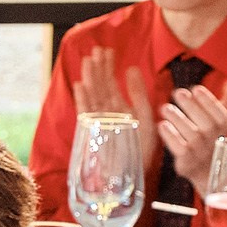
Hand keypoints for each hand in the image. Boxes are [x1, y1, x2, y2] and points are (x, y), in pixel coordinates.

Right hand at [74, 48, 161, 175]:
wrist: (131, 177)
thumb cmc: (141, 151)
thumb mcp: (146, 117)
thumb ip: (138, 94)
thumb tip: (131, 69)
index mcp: (121, 110)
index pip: (113, 84)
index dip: (109, 68)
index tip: (107, 51)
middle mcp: (107, 114)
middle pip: (100, 87)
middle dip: (98, 69)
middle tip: (96, 50)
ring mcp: (98, 122)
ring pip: (92, 96)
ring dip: (90, 78)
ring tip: (88, 60)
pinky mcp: (91, 132)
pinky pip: (86, 113)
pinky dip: (83, 99)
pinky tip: (80, 85)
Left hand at [157, 78, 226, 186]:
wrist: (208, 172)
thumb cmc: (213, 140)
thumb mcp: (222, 122)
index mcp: (224, 129)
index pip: (221, 114)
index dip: (209, 101)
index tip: (196, 88)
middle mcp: (215, 141)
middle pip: (207, 124)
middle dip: (192, 107)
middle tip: (178, 92)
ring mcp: (201, 153)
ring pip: (192, 136)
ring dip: (178, 120)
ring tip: (165, 107)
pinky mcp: (187, 163)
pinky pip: (180, 150)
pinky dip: (171, 138)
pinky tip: (161, 125)